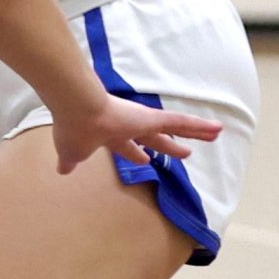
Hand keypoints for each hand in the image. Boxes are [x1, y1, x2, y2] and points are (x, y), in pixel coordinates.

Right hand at [49, 87, 221, 175]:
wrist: (77, 108)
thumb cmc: (74, 130)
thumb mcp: (71, 150)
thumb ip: (69, 160)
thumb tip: (61, 170)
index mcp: (111, 137)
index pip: (129, 147)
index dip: (138, 154)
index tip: (146, 159)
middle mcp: (129, 127)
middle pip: (156, 138)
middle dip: (170, 146)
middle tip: (185, 153)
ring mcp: (142, 121)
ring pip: (176, 127)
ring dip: (196, 133)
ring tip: (216, 134)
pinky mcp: (151, 117)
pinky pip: (181, 122)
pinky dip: (200, 126)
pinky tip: (216, 129)